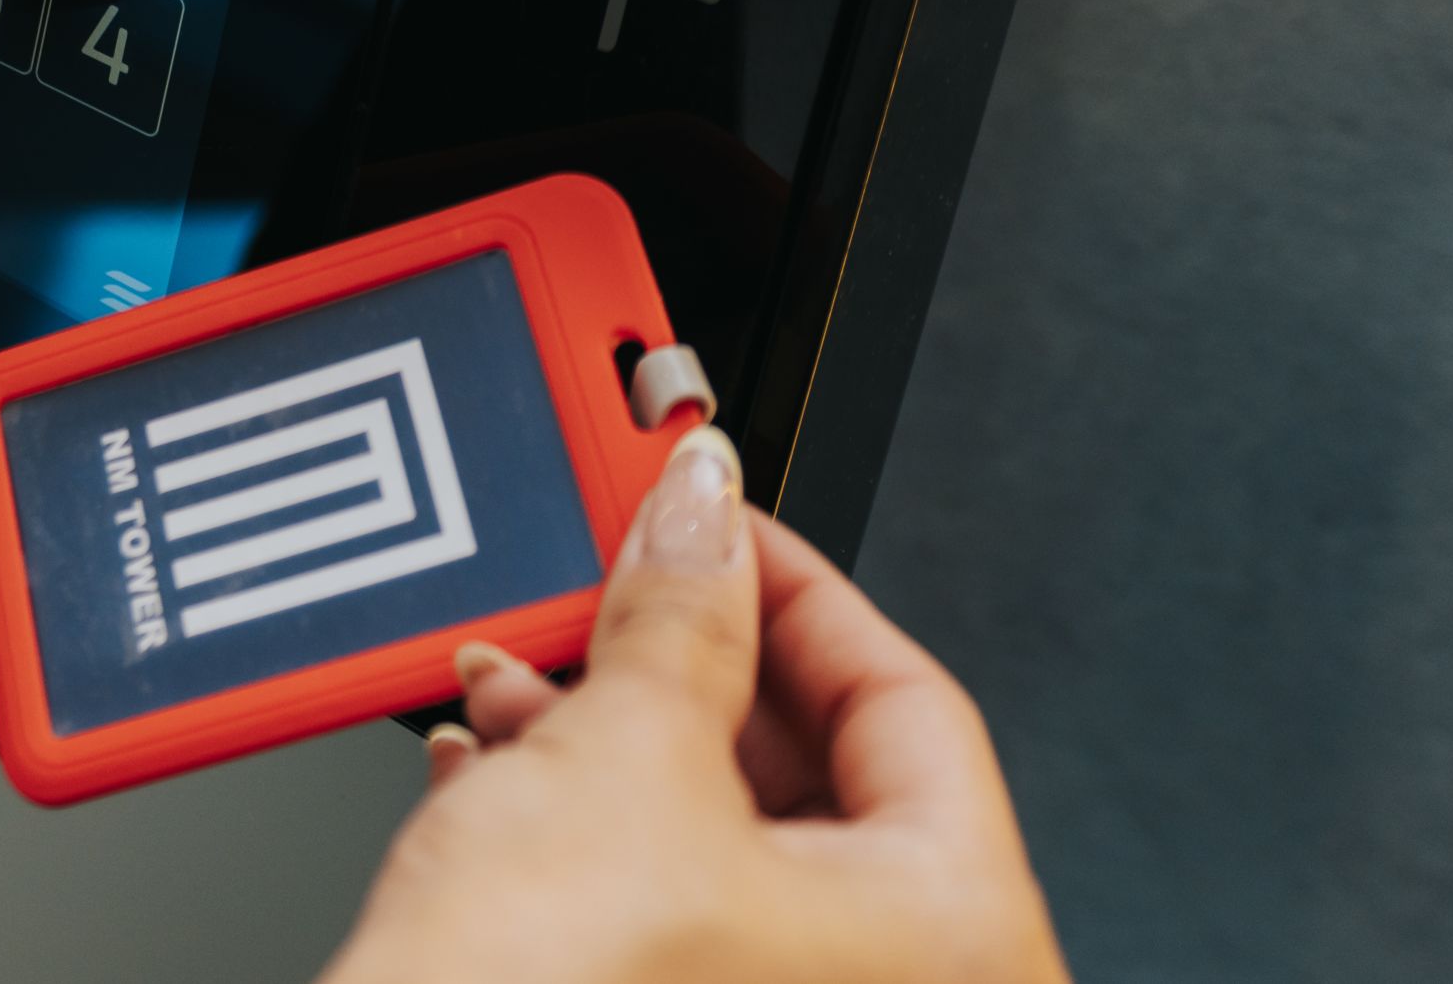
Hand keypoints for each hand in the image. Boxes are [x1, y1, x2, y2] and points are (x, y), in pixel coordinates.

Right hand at [322, 429, 1068, 983]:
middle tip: (612, 584)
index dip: (796, 585)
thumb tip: (698, 516)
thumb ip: (681, 610)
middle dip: (681, 663)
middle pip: (811, 770)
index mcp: (955, 937)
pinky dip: (585, 827)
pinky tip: (497, 771)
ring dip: (609, 736)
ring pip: (722, 834)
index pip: (910, 700)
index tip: (718, 519)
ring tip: (519, 678)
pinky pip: (668, 903)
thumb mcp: (627, 753)